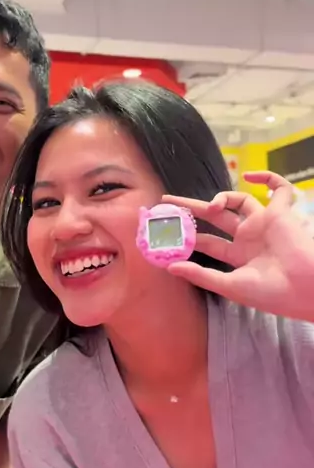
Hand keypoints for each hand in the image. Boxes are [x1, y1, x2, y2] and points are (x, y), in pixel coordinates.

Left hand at [162, 171, 313, 321]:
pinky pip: (279, 189)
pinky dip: (268, 178)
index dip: (188, 236)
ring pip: (239, 201)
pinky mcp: (280, 213)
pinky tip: (251, 176)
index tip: (167, 230)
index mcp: (237, 256)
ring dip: (222, 198)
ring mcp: (264, 223)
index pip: (207, 242)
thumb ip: (200, 275)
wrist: (304, 288)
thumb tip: (169, 267)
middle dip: (192, 208)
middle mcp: (248, 237)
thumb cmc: (270, 292)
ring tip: (212, 207)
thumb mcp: (230, 285)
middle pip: (215, 217)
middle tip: (168, 200)